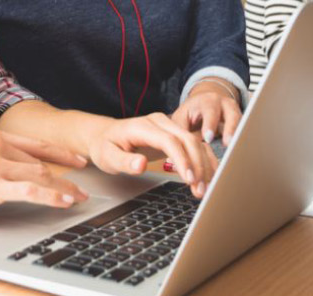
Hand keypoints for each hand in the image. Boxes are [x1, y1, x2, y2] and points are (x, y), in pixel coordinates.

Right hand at [0, 128, 89, 224]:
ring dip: (63, 189)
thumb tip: (26, 171)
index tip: (79, 161)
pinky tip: (63, 202)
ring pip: (39, 175)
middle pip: (40, 163)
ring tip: (78, 198)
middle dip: (65, 178)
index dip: (61, 153)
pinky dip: (51, 197)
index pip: (36, 144)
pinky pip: (29, 191)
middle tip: (83, 190)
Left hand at [87, 112, 214, 197]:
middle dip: (197, 165)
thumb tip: (140, 165)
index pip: (169, 140)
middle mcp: (160, 122)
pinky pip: (194, 146)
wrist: (104, 135)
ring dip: (203, 166)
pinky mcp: (174, 135)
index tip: (189, 179)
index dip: (182, 159)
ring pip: (195, 143)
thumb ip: (123, 161)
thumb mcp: (107, 156)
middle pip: (187, 140)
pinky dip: (204, 161)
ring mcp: (169, 126)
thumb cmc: (105, 145)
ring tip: (204, 189)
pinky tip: (208, 178)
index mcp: (143, 125)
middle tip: (200, 190)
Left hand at [171, 80, 241, 145]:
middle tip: (228, 143)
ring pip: (241, 123)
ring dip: (239, 137)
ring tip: (236, 150)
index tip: (207, 137)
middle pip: (231, 115)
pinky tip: (238, 153)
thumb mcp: (182, 116)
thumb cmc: (192, 111)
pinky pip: (243, 131)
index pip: (210, 111)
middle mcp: (225, 104)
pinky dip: (241, 141)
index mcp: (208, 101)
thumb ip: (180, 130)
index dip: (209, 124)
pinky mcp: (241, 123)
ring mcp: (235, 113)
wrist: (206, 101)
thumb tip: (177, 150)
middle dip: (230, 129)